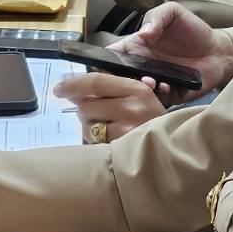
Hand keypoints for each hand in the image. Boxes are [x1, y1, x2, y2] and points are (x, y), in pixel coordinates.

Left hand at [52, 71, 166, 141]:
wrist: (174, 147)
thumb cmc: (151, 119)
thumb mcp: (138, 97)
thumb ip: (110, 90)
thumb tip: (74, 92)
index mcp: (136, 89)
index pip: (96, 82)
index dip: (73, 84)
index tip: (58, 90)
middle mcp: (132, 107)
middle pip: (86, 105)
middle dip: (84, 110)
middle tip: (96, 114)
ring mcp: (127, 130)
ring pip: (88, 126)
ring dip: (90, 127)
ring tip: (107, 127)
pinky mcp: (122, 149)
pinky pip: (95, 142)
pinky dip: (97, 140)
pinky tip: (111, 139)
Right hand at [109, 3, 232, 100]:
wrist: (219, 51)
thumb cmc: (193, 30)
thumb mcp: (173, 13)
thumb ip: (156, 16)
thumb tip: (144, 34)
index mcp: (137, 47)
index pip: (111, 56)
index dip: (101, 60)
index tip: (101, 64)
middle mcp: (142, 67)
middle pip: (119, 78)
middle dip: (117, 79)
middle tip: (126, 76)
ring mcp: (155, 82)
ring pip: (136, 92)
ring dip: (138, 88)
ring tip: (149, 81)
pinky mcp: (170, 95)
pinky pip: (158, 101)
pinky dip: (158, 95)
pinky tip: (166, 85)